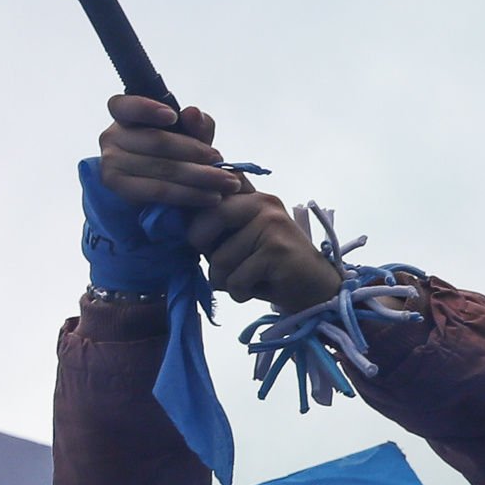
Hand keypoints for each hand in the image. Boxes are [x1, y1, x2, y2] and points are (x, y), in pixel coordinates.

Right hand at [97, 96, 235, 213]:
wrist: (160, 188)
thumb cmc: (174, 153)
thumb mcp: (190, 135)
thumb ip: (196, 124)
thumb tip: (192, 113)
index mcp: (125, 115)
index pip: (124, 105)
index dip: (146, 109)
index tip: (173, 116)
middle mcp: (111, 137)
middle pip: (156, 141)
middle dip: (195, 151)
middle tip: (221, 158)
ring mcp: (110, 163)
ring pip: (161, 168)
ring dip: (200, 176)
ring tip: (226, 182)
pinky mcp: (118, 188)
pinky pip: (158, 190)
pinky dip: (188, 194)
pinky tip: (210, 196)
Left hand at [185, 190, 341, 314]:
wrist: (314, 289)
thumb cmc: (267, 266)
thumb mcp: (238, 240)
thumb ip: (214, 225)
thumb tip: (170, 219)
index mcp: (249, 196)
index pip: (208, 192)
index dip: (192, 214)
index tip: (195, 235)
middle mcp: (262, 202)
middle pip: (204, 222)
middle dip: (204, 251)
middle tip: (225, 264)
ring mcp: (272, 224)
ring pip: (219, 259)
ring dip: (226, 280)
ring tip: (249, 278)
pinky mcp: (278, 250)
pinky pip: (236, 279)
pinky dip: (241, 293)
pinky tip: (260, 288)